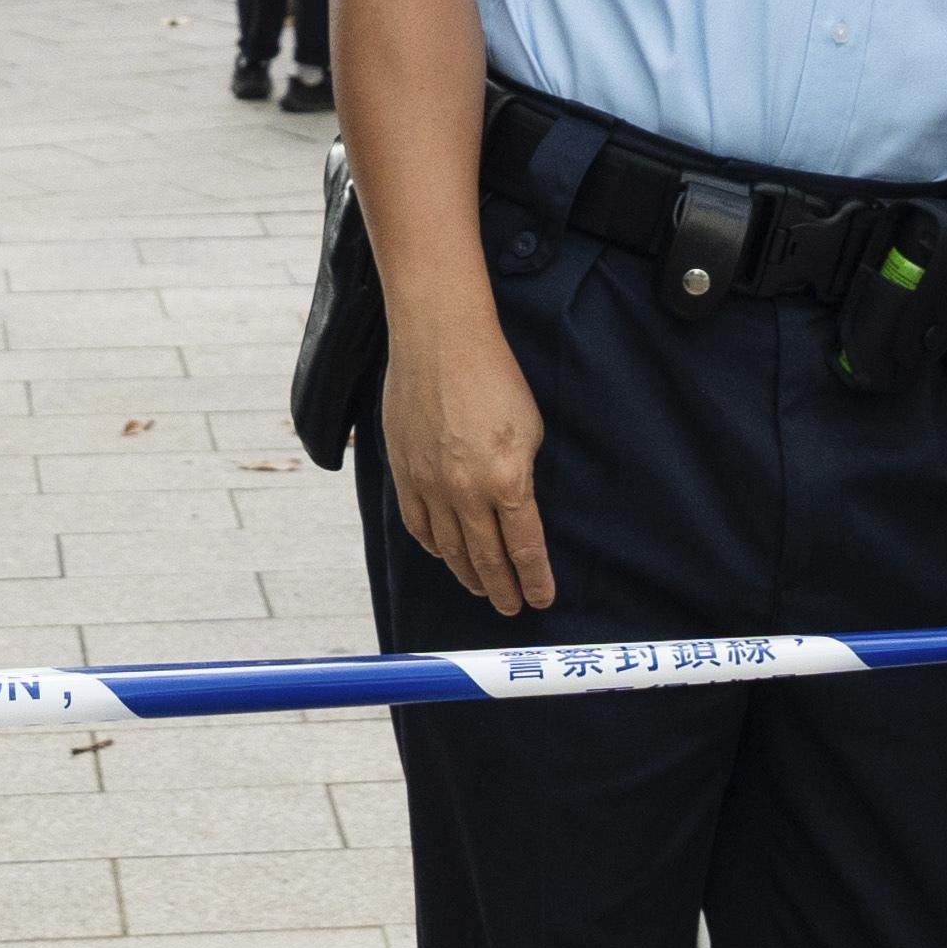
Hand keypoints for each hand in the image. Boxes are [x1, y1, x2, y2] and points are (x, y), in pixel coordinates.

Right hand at [380, 314, 555, 615]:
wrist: (440, 340)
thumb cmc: (494, 376)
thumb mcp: (530, 430)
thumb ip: (522, 477)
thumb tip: (516, 508)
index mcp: (507, 482)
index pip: (524, 549)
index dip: (536, 580)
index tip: (543, 599)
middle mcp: (466, 493)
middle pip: (487, 560)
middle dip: (504, 589)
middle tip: (513, 607)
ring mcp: (430, 485)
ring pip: (450, 550)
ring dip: (469, 575)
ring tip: (483, 589)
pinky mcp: (403, 472)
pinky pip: (418, 525)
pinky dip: (434, 547)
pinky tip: (444, 554)